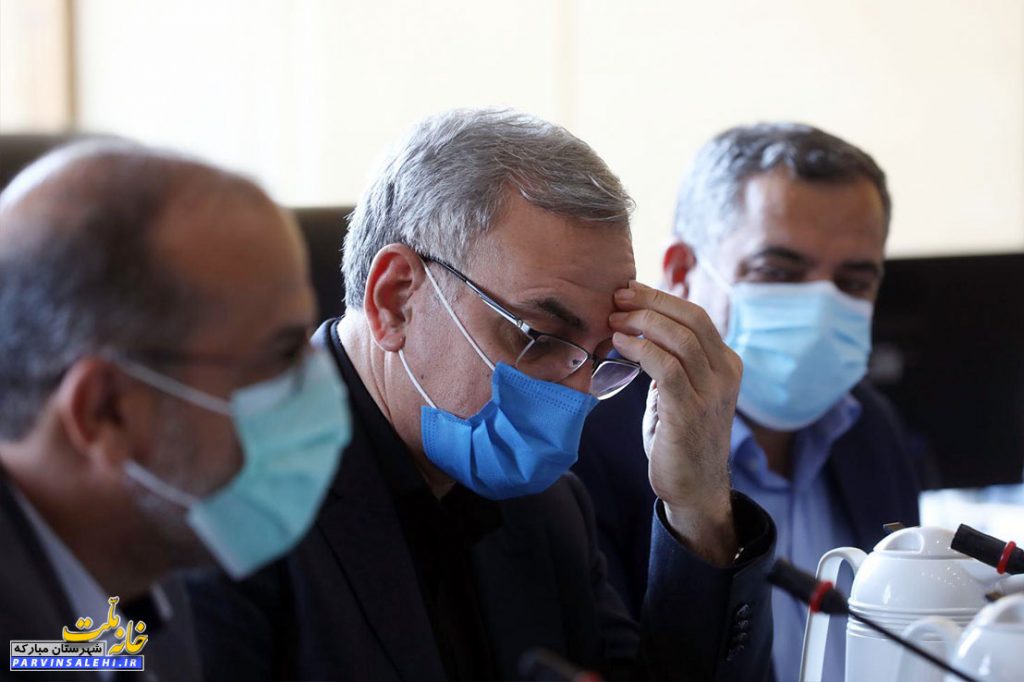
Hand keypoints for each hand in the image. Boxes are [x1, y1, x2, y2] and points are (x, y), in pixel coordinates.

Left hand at [609, 281, 741, 565]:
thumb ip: (672, 360)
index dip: (661, 298)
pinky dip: (641, 350)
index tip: (629, 291)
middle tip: (616, 298)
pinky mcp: (690, 413)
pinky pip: (667, 369)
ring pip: (680, 339)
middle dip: (650, 302)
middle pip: (691, 319)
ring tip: (613, 320)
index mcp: (726, 364)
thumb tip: (639, 326)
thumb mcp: (682, 390)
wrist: (694, 488)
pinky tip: (619, 345)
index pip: (696, 315)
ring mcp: (711, 394)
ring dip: (642, 323)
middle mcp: (725, 374)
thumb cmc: (680, 436)